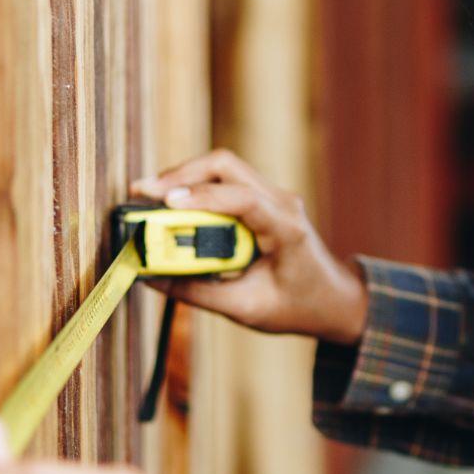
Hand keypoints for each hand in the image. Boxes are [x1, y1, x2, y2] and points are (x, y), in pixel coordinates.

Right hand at [131, 148, 367, 343]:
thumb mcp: (246, 308)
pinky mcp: (262, 198)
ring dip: (183, 177)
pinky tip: (170, 203)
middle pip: (226, 165)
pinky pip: (224, 180)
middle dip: (180, 174)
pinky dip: (195, 186)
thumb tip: (151, 278)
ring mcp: (273, 195)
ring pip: (222, 167)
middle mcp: (281, 202)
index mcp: (287, 229)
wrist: (332, 298)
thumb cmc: (297, 305)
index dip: (202, 196)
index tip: (165, 203)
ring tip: (147, 197)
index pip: (243, 198)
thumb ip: (198, 293)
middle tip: (141, 193)